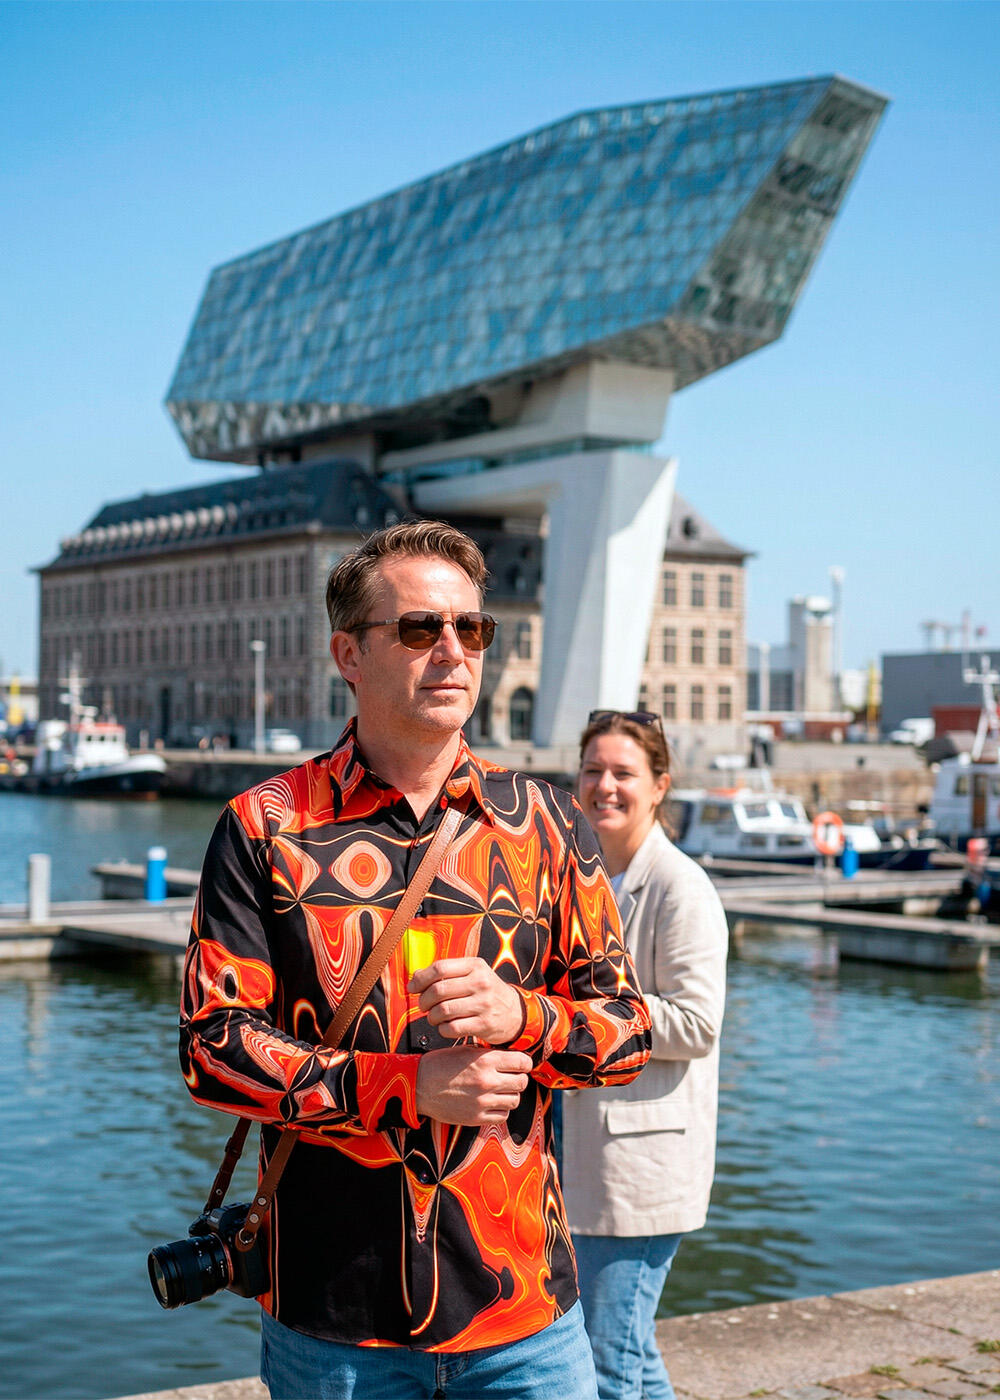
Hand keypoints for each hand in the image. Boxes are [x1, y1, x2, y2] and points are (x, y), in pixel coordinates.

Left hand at [408, 957, 523, 1043]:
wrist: (515, 1012)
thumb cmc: (486, 991)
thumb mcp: (472, 973)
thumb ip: (446, 973)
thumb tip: (415, 978)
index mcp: (475, 965)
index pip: (440, 968)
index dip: (421, 979)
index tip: (413, 987)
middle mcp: (481, 982)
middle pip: (438, 990)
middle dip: (424, 1000)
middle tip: (424, 1006)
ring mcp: (484, 1004)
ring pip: (443, 1010)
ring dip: (432, 1017)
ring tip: (435, 1017)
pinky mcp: (484, 1024)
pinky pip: (452, 1028)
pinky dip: (443, 1029)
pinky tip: (446, 1026)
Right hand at [415, 1045, 531, 1124]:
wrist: (419, 1085)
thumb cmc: (441, 1064)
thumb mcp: (467, 1050)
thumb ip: (490, 1054)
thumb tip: (512, 1058)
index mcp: (486, 1060)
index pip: (523, 1062)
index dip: (524, 1062)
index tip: (520, 1064)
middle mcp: (487, 1081)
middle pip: (522, 1082)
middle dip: (518, 1078)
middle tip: (511, 1077)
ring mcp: (483, 1101)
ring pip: (514, 1100)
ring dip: (510, 1094)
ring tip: (500, 1090)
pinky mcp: (476, 1117)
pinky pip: (502, 1116)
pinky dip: (500, 1110)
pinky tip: (492, 1103)